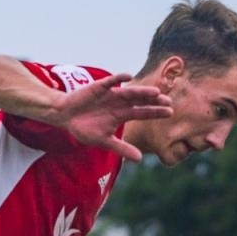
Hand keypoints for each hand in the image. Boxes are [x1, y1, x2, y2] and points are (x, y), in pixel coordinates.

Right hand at [52, 73, 171, 160]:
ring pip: (129, 92)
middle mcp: (119, 103)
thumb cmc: (85, 128)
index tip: (170, 112)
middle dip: (153, 101)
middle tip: (168, 101)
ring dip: (141, 91)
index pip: (142, 112)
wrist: (66, 116)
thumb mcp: (104, 141)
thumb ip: (122, 148)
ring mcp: (110, 94)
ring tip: (155, 92)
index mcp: (121, 115)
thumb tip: (140, 159)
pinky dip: (118, 78)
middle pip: (139, 101)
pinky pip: (110, 81)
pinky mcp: (98, 87)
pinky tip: (128, 76)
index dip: (155, 112)